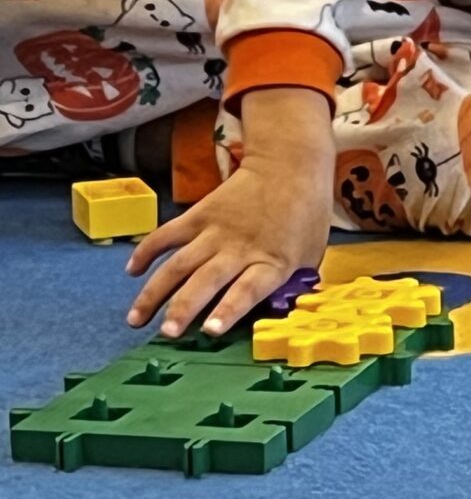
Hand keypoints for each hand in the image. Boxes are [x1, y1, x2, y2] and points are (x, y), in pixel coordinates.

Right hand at [127, 87, 334, 338]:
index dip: (228, 309)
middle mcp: (241, 248)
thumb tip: (275, 317)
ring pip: (178, 265)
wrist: (289, 165)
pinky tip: (132, 271)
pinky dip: (147, 251)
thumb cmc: (304, 216)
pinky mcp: (198, 214)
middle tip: (166, 333)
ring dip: (155, 292)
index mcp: (273, 261)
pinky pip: (166, 234)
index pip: (248, 289)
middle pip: (206, 280)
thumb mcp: (310, 255)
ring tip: (136, 319)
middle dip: (182, 308)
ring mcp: (215, 231)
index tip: (209, 329)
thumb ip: (291, 285)